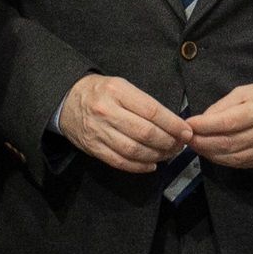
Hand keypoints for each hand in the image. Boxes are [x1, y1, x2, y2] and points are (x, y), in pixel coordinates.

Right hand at [55, 73, 188, 173]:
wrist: (66, 100)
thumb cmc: (101, 92)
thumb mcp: (122, 86)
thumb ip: (144, 103)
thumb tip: (173, 123)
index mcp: (118, 92)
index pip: (152, 111)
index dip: (173, 124)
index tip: (187, 132)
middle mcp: (107, 112)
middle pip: (145, 133)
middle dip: (168, 142)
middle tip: (179, 145)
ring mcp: (99, 131)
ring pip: (134, 150)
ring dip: (156, 156)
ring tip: (168, 154)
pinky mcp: (93, 148)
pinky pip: (119, 162)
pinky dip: (139, 166)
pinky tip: (152, 165)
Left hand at [185, 77, 252, 170]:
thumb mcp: (250, 89)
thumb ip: (225, 105)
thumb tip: (203, 120)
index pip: (227, 123)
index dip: (204, 126)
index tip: (188, 124)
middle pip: (227, 143)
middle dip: (202, 142)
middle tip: (186, 138)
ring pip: (232, 157)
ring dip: (209, 153)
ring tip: (196, 146)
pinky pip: (241, 163)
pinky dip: (223, 159)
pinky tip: (213, 153)